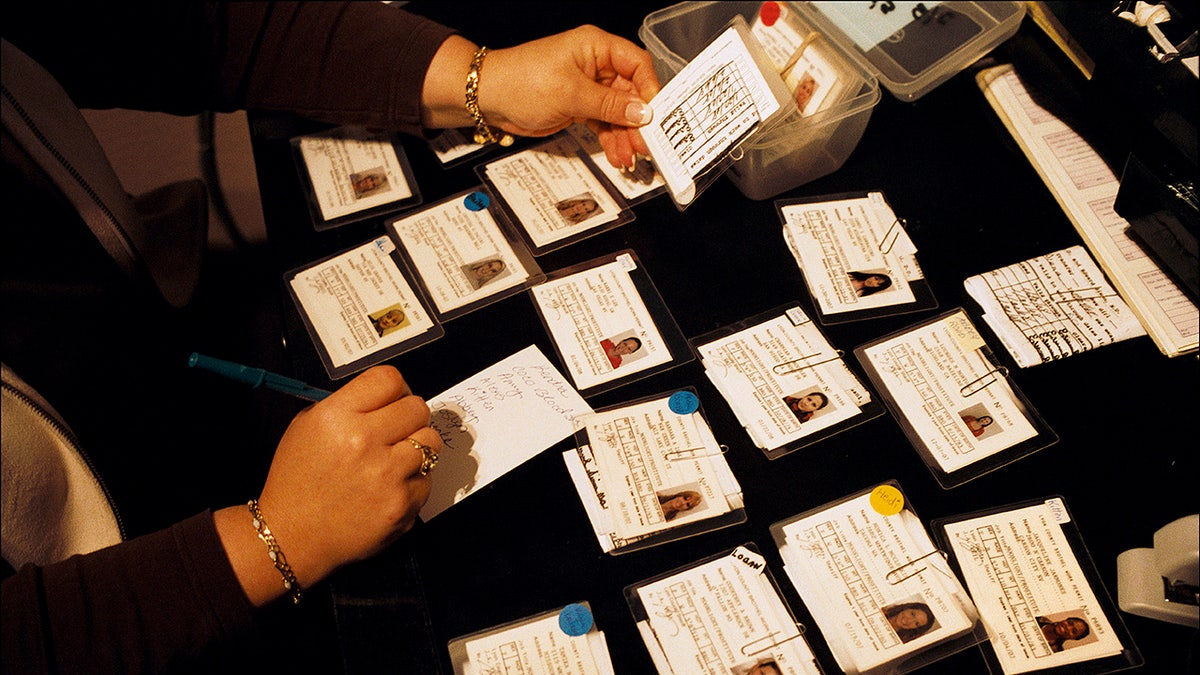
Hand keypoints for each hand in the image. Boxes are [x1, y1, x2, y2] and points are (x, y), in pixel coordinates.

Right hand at [255, 366, 439, 586]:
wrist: (293, 536)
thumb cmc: (298, 481)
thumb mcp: (306, 427)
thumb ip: (349, 405)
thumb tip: (389, 398)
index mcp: (337, 416)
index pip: (390, 379)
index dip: (396, 389)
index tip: (394, 400)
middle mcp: (364, 441)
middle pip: (417, 407)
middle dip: (409, 417)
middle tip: (395, 432)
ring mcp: (387, 475)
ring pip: (430, 441)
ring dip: (416, 448)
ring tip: (394, 460)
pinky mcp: (403, 504)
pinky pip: (428, 478)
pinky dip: (414, 481)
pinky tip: (389, 488)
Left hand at [483, 25, 659, 169]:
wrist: (489, 98)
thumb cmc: (520, 80)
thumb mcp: (570, 93)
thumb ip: (608, 105)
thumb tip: (641, 112)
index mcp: (596, 47)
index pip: (637, 64)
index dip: (649, 90)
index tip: (656, 115)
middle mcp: (596, 64)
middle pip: (631, 93)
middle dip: (638, 121)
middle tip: (646, 144)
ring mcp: (588, 87)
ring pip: (618, 113)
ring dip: (625, 135)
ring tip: (630, 156)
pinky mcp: (580, 106)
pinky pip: (604, 123)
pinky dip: (611, 139)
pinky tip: (617, 154)